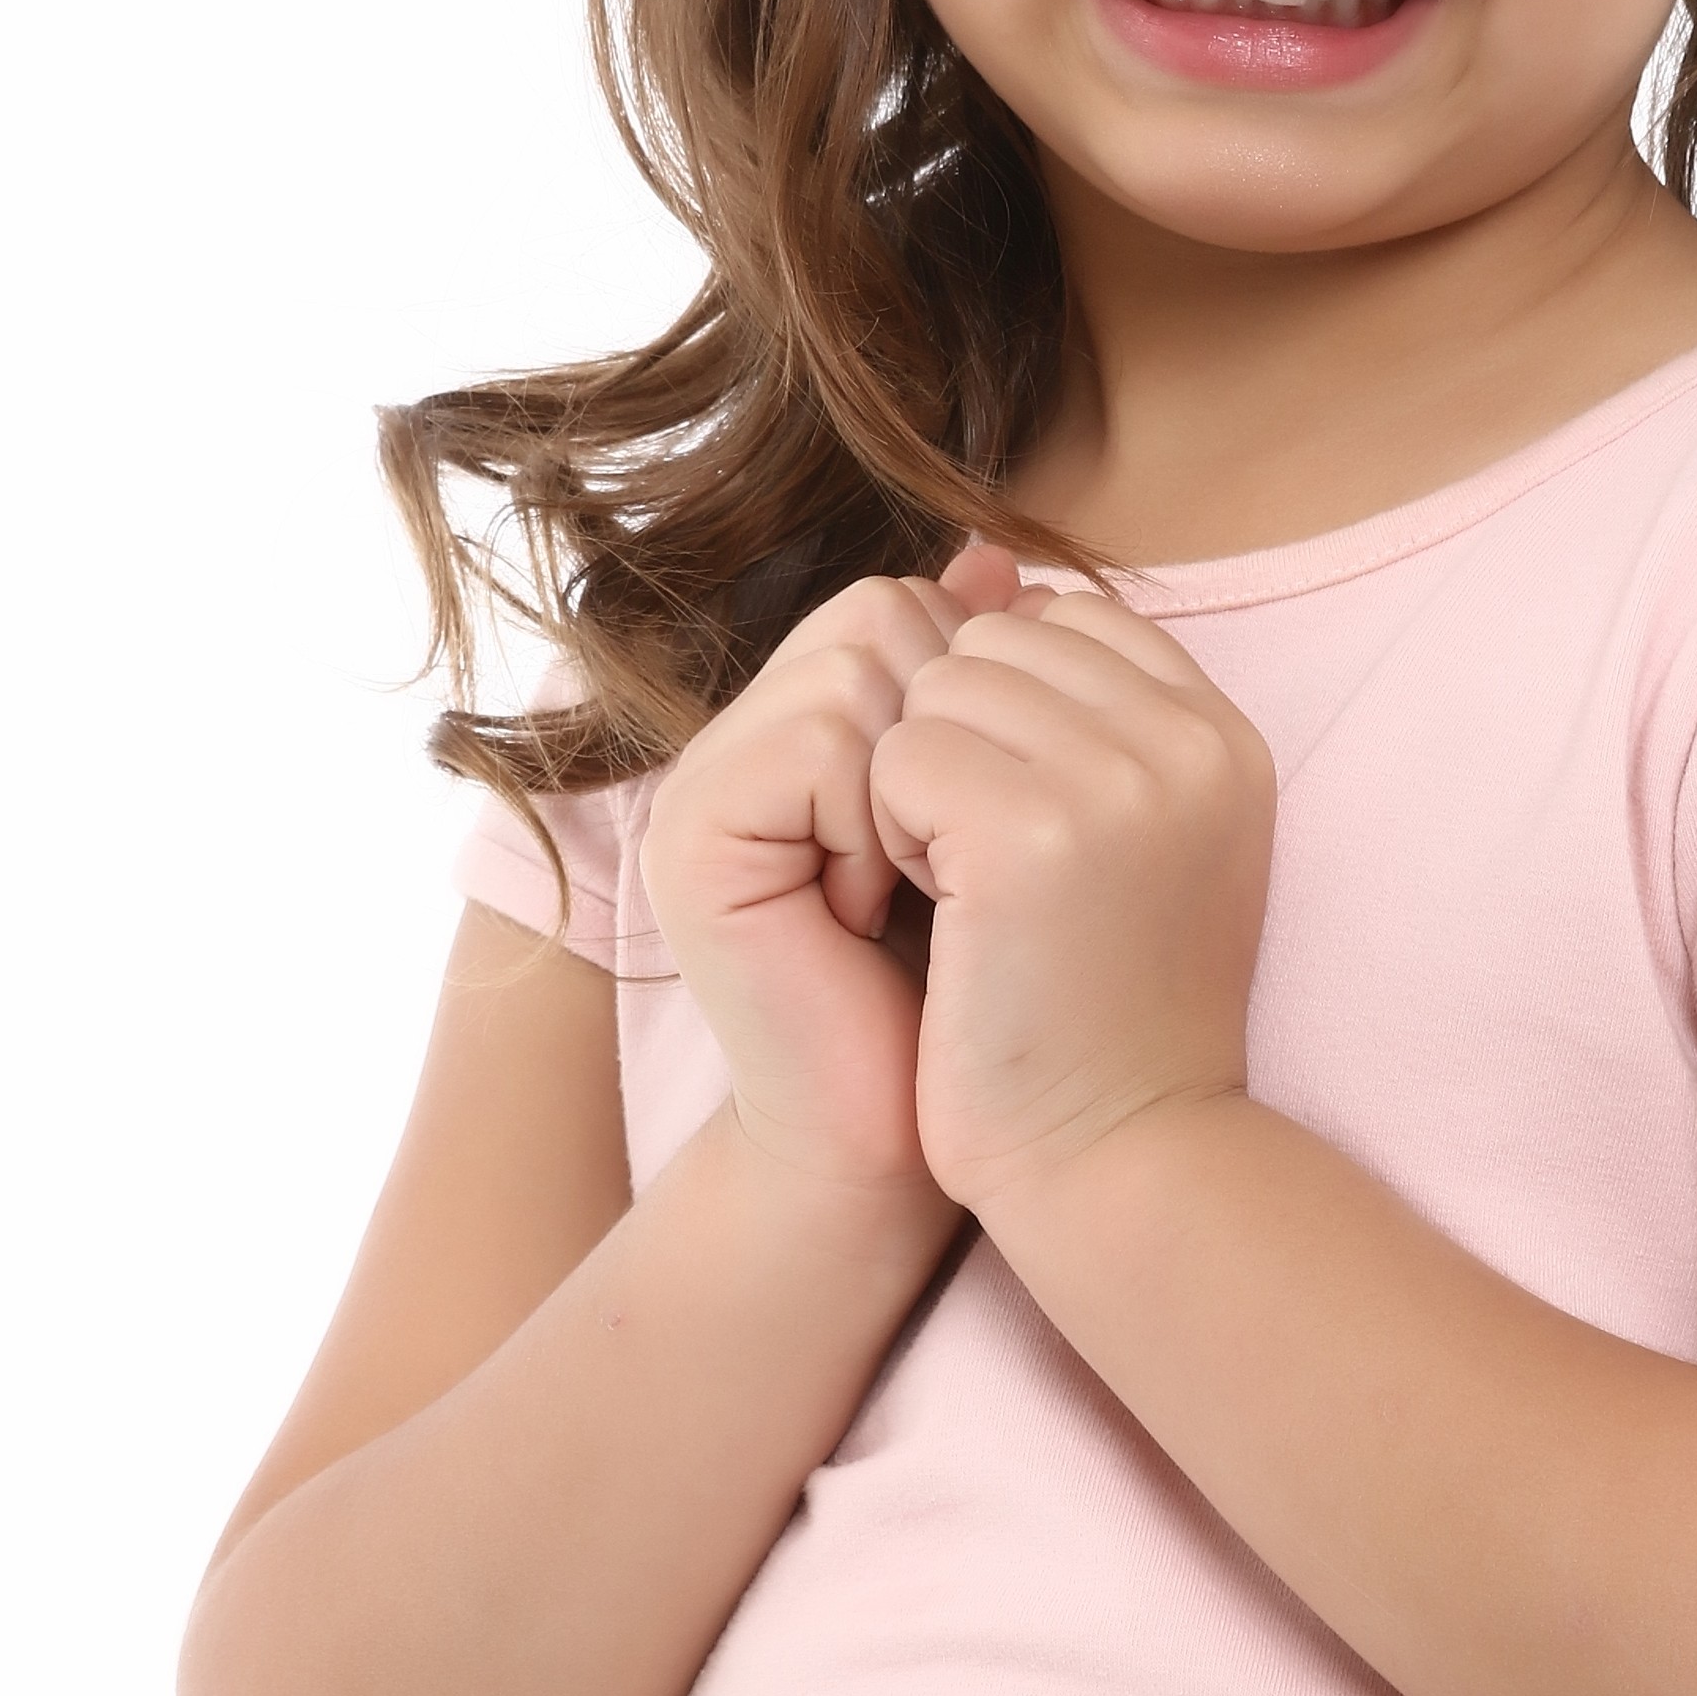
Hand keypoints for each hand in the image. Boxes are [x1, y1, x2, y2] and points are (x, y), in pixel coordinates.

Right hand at [638, 541, 1024, 1200]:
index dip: (979, 694)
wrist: (911, 1142)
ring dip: (919, 778)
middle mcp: (741, 739)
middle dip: (951, 729)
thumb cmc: (978, 995)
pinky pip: (819, 738)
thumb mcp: (1005, 816)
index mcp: (806, 725)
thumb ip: (987, 693)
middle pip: (879, 613)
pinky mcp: (691, 835)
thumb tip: (1000, 553)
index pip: (907, 603)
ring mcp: (703, 781)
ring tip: (919, 885)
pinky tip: (873, 907)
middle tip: (953, 857)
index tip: (992, 817)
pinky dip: (875, 818)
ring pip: (853, 663)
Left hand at [865, 591, 1275, 1213]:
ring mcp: (1120, 781)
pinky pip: (899, 755)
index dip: (1005, 713)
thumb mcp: (1133, 834)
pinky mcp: (1032, 835)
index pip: (1069, 620)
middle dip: (957, 742)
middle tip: (986, 875)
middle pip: (995, 642)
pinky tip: (944, 916)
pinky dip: (890, 834)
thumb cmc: (1104, 1012)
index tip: (1018, 833)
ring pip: (938, 690)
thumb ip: (1081, 704)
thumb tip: (979, 559)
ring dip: (918, 788)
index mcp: (1226, 737)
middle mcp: (1192, 742)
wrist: (1120, 1164)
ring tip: (971, 896)